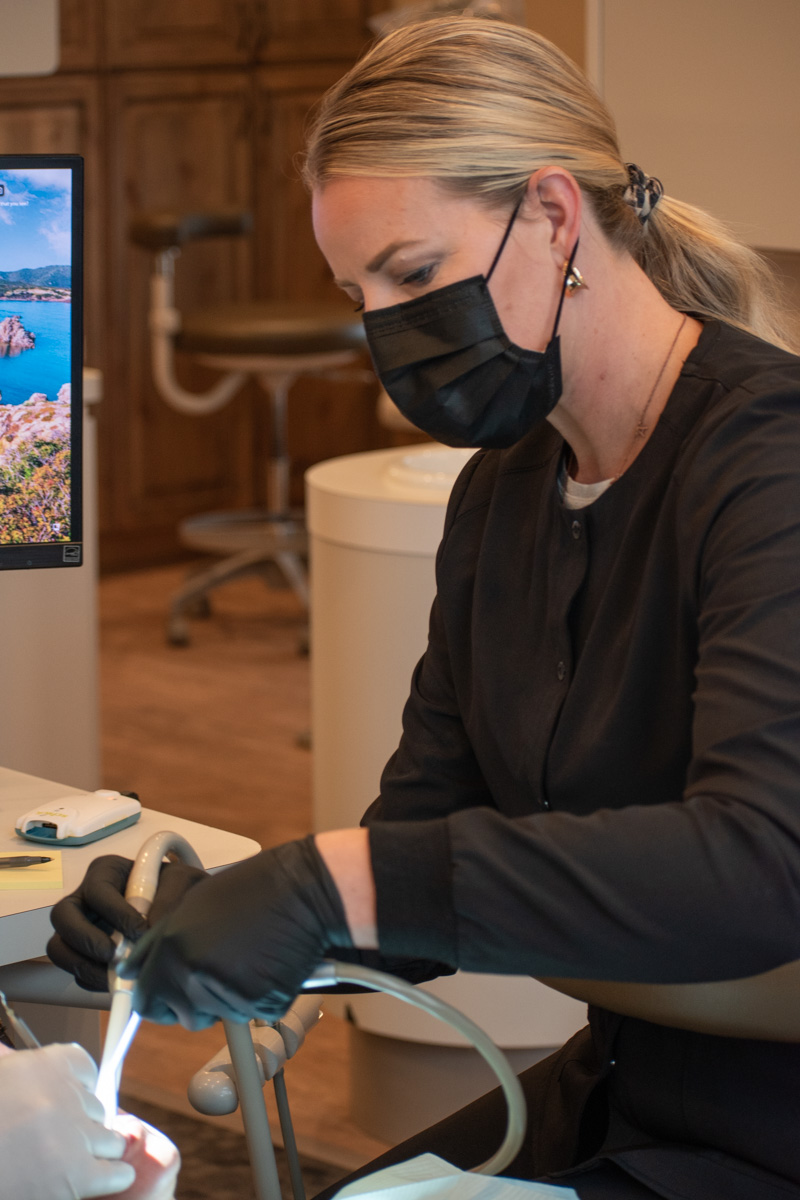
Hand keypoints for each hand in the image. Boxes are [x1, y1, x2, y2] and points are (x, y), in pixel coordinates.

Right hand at [0, 1042, 134, 1198]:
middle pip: (97, 1107)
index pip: (84, 1067)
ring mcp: (74, 1136)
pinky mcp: (79, 1176)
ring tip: (69, 1162)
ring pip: (111, 1139)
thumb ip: (8, 1065)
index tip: (72, 1099)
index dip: (78, 1088)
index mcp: (43, 1066)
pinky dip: (112, 1179)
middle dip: (82, 1125)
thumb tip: (8, 1051)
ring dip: (95, 1152)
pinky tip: (97, 1180)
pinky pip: (117, 1173)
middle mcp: (64, 1096)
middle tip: (57, 1139)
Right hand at [48, 855, 206, 990]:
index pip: (97, 890)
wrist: (180, 912)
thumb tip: (149, 928)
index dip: (114, 912)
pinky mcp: (82, 954)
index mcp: (106, 873)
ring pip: (59, 947)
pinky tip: (116, 984)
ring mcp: (79, 928)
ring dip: (82, 965)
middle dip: (85, 939)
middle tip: (113, 956)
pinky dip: (92, 980)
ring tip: (113, 978)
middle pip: (62, 915)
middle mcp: (85, 899)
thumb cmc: (175, 889)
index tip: (139, 931)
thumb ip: (169, 898)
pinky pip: (74, 971)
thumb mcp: (181, 882)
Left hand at [118, 836, 351, 1029]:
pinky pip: (249, 1015)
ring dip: (227, 999)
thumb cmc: (252, 890)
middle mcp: (191, 972)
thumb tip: (132, 969)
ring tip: (247, 958)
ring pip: (216, 1016)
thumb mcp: (193, 904)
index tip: (167, 998)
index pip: (144, 999)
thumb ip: (158, 941)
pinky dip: (257, 998)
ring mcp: (224, 991)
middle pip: (181, 1016)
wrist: (302, 891)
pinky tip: (266, 965)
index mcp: (169, 947)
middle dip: (194, 1005)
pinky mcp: (257, 1004)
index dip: (158, 1000)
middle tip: (218, 974)